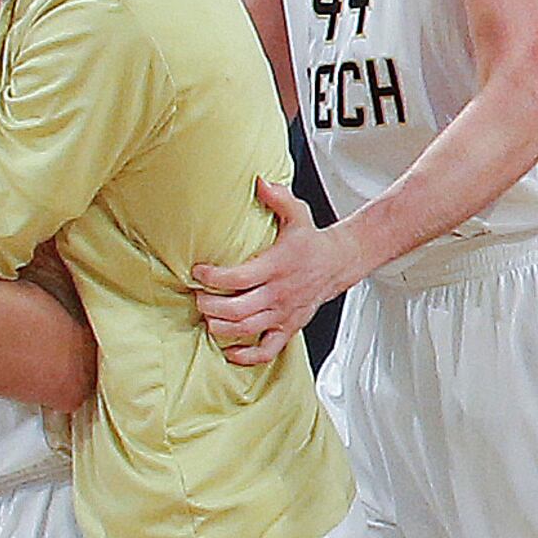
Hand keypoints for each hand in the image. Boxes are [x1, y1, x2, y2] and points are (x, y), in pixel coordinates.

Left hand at [191, 178, 355, 365]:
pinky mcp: (289, 327)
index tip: (198, 272)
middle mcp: (279, 293)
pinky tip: (230, 350)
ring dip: (220, 326)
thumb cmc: (312, 241)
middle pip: (236, 309)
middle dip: (209, 305)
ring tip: (207, 316)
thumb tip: (259, 181)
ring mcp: (284, 313)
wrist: (339, 262)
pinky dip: (246, 356)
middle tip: (198, 296)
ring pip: (245, 330)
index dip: (211, 278)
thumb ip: (277, 197)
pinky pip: (267, 350)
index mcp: (277, 266)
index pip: (237, 278)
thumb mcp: (297, 213)